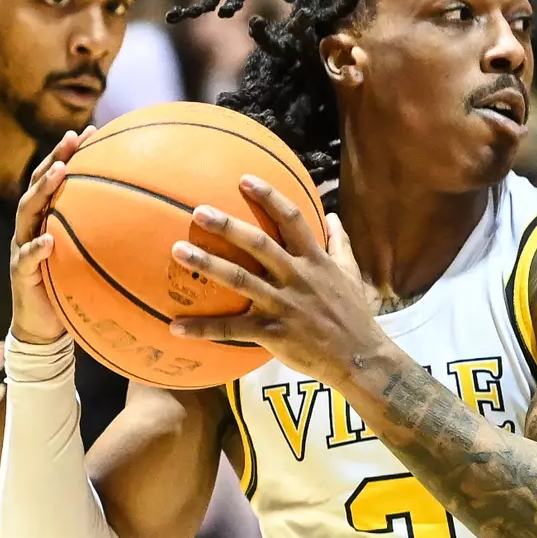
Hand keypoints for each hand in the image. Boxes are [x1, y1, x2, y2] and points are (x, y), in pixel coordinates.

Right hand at [9, 128, 94, 345]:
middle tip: (71, 140)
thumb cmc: (71, 287)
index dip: (68, 154)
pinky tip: (46, 241)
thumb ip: (108, 237)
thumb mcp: (91, 258)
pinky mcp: (21, 275)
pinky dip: (35, 248)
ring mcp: (22, 249)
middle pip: (37, 186)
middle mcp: (31, 228)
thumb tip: (152, 219)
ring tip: (59, 173)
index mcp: (47, 220)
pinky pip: (25, 259)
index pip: (55, 180)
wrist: (44, 327)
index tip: (89, 131)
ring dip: (42, 191)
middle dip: (53, 159)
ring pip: (26, 213)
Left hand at [169, 176, 388, 386]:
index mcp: (315, 260)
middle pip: (259, 245)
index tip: (244, 180)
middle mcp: (297, 278)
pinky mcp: (273, 334)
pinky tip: (176, 326)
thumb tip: (333, 216)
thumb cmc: (353, 314)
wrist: (360, 358)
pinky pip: (233, 330)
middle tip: (199, 211)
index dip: (268, 197)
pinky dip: (204, 328)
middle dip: (228, 226)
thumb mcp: (351, 273)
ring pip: (240, 280)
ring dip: (207, 264)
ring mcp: (283, 306)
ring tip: (178, 250)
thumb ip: (339, 243)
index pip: (292, 220)